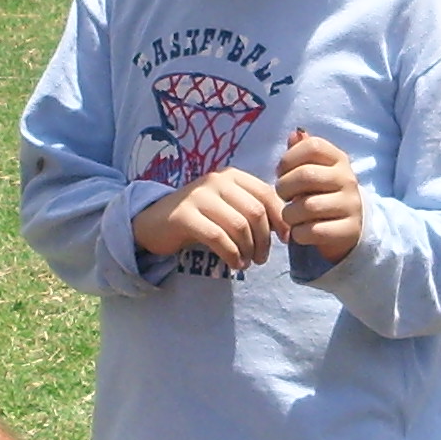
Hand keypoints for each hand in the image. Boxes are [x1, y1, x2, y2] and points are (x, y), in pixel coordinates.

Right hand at [133, 167, 283, 269]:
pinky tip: (234, 263)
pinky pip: (218, 237)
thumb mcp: (227, 206)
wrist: (154, 222)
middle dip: (264, 240)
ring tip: (247, 262)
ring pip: (238, 225)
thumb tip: (285, 227)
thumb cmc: (199, 217)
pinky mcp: (184, 216)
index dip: (280, 218)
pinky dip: (231, 254)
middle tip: (261, 258)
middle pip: (255, 211)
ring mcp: (198, 196)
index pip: (266, 193)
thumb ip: (251, 209)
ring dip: (248, 249)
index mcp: (231, 176)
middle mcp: (216, 181)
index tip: (285, 239)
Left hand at [277, 129, 363, 264]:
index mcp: (339, 159)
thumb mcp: (314, 170)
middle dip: (284, 187)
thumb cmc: (322, 194)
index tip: (281, 173)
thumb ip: (302, 152)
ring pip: (308, 206)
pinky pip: (313, 231)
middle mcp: (348, 179)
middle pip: (306, 175)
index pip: (312, 146)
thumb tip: (295, 133)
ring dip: (290, 214)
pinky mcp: (349, 230)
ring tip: (291, 216)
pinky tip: (300, 232)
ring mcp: (350, 205)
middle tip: (282, 197)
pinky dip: (299, 234)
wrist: (350, 227)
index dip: (289, 158)